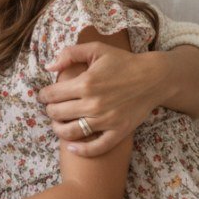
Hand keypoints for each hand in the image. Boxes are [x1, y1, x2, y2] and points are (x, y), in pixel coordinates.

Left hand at [39, 42, 167, 156]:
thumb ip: (70, 54)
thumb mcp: (96, 49)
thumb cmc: (123, 62)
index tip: (45, 96)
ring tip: (58, 124)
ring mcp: (106, 120)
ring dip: (58, 129)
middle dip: (50, 110)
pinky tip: (72, 147)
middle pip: (57, 113)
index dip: (43, 95)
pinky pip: (96, 148)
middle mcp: (93, 104)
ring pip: (70, 132)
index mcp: (85, 83)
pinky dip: (81, 150)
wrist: (154, 77)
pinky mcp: (118, 132)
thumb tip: (49, 67)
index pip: (52, 94)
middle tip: (52, 108)